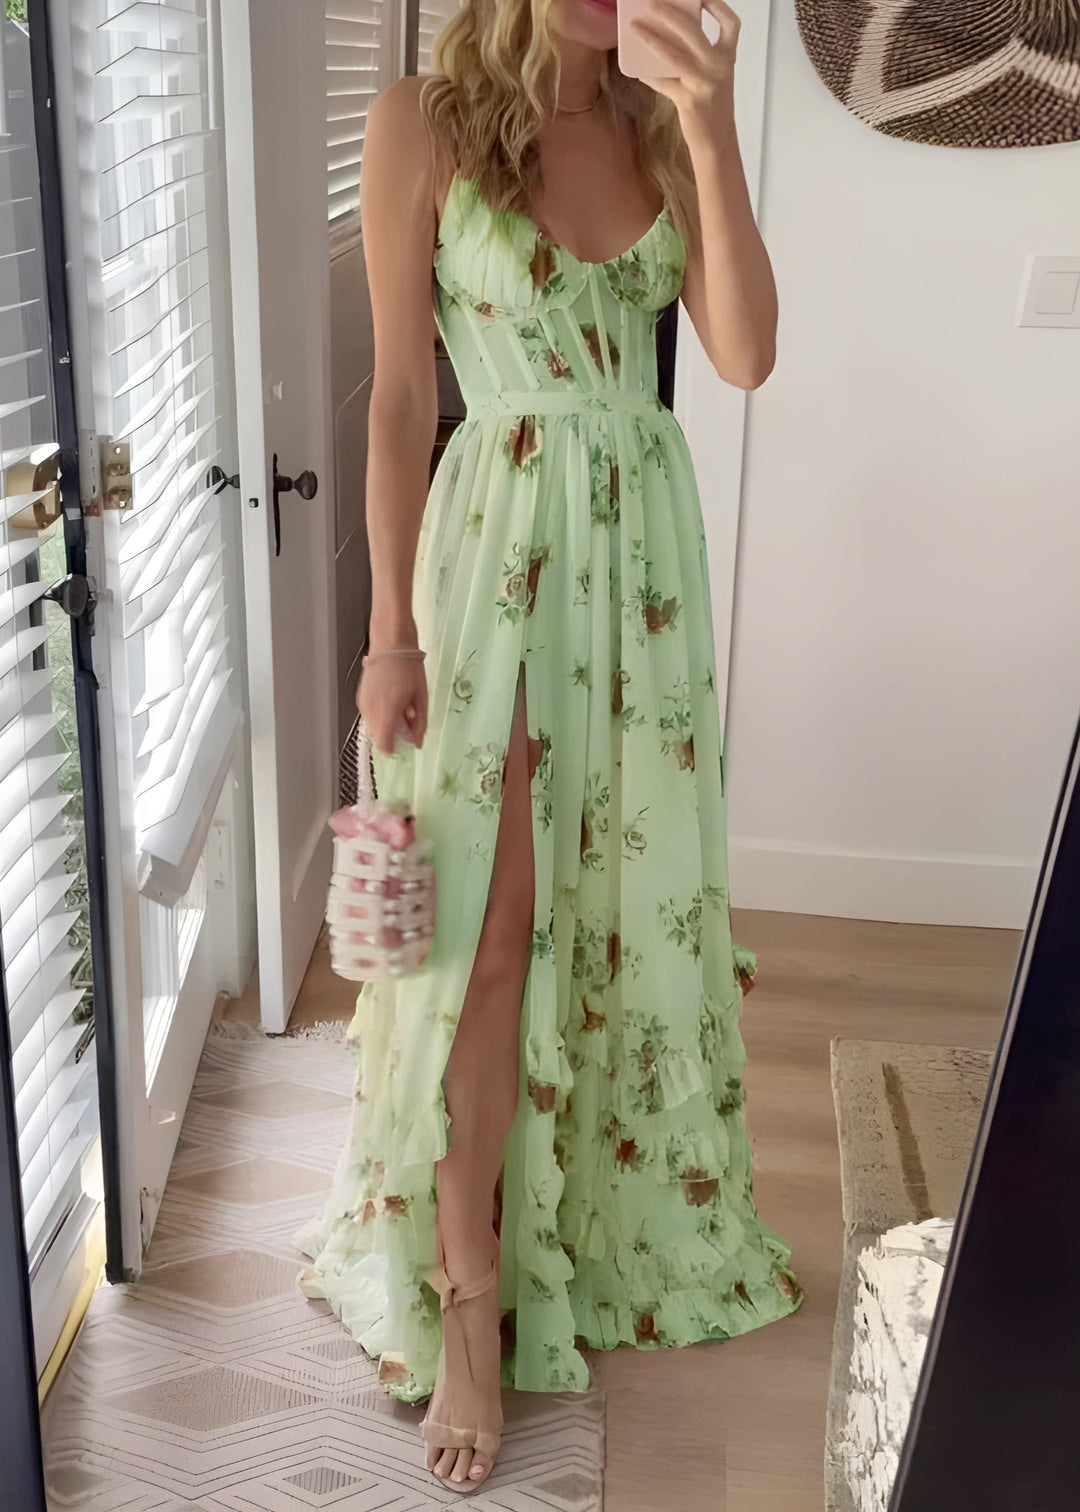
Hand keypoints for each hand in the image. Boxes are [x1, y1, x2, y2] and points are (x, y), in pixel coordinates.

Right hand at [357, 656, 427, 754]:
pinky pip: (370, 716)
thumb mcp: (421, 699)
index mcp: (386, 712)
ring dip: (386, 725)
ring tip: (401, 708)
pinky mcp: (361, 698)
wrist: (392, 645)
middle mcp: (371, 710)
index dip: (397, 749)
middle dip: (393, 735)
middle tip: (408, 721)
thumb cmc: (409, 668)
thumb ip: (419, 725)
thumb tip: (417, 742)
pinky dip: (380, 715)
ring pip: (373, 728)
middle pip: (379, 739)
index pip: (385, 746)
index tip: (407, 742)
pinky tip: (391, 701)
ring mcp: (363, 704)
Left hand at [629, 0, 739, 133]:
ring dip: (651, 39)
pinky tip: (637, 70)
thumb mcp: (714, 76)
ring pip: (674, 55)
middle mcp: (720, 67)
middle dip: (671, 14)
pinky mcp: (689, 100)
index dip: (717, 5)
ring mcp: (704, 83)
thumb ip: (701, 55)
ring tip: (635, 28)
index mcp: (728, 57)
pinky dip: (649, 75)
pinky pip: (663, 82)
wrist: (716, 142)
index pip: (731, 24)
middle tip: (652, 3)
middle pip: (694, 32)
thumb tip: (670, 32)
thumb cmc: (712, 106)